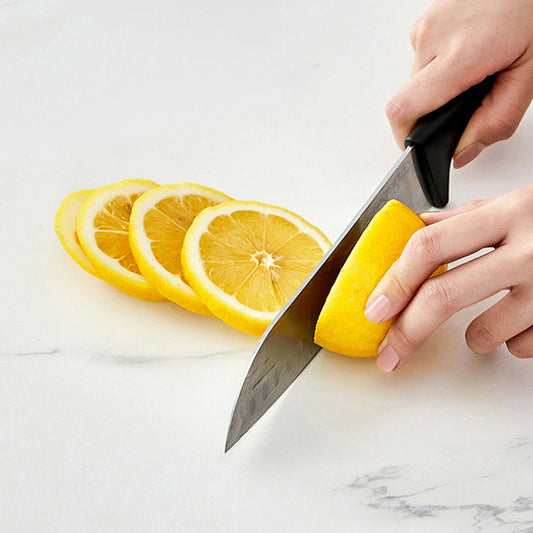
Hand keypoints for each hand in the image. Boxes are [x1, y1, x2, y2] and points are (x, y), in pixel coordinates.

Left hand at [364, 184, 532, 371]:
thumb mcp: (517, 205)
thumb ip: (464, 219)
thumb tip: (416, 228)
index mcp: (509, 213)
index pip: (429, 248)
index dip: (394, 281)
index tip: (375, 308)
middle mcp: (530, 249)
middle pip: (443, 296)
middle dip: (407, 332)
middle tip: (390, 353)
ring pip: (484, 334)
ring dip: (475, 335)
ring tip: (491, 317)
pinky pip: (521, 347)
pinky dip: (514, 340)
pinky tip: (528, 319)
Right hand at [387, 0, 532, 167]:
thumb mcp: (529, 76)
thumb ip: (496, 121)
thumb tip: (463, 152)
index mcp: (460, 55)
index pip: (403, 110)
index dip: (404, 136)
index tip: (415, 145)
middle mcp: (433, 36)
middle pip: (409, 98)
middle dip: (432, 109)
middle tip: (467, 96)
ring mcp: (426, 24)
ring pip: (415, 79)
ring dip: (437, 85)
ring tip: (473, 67)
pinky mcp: (426, 19)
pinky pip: (421, 57)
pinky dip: (440, 63)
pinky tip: (466, 51)